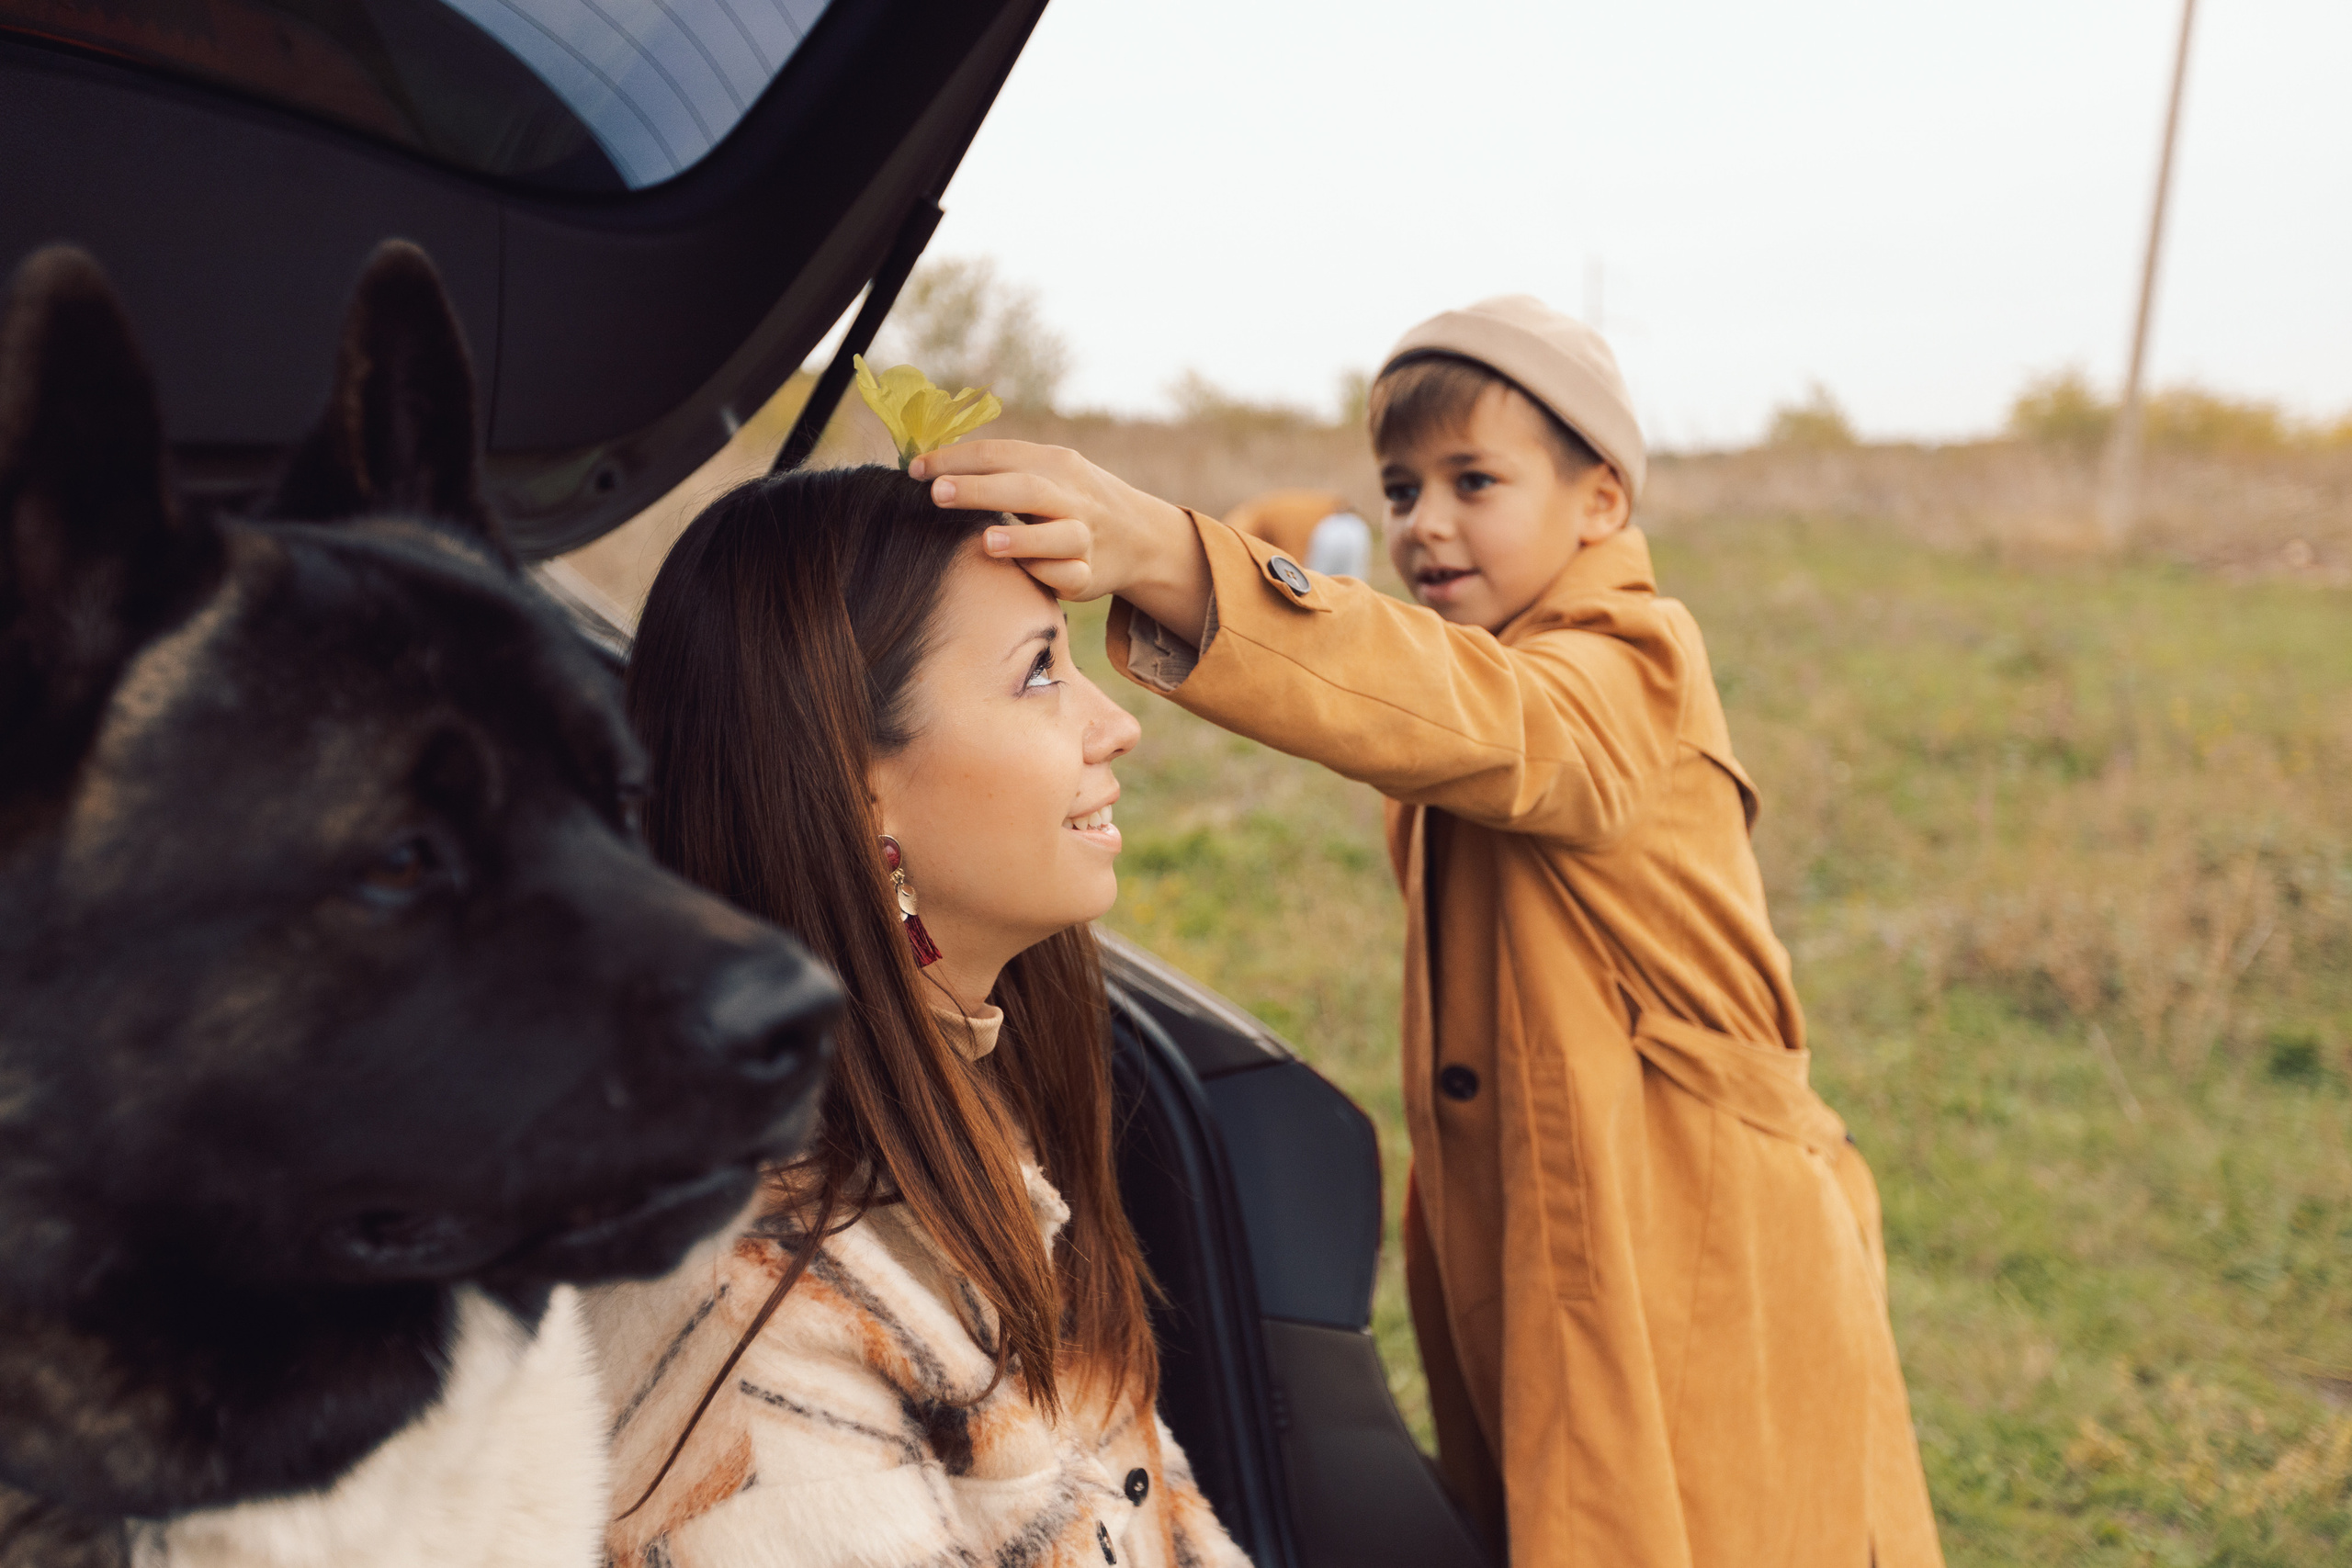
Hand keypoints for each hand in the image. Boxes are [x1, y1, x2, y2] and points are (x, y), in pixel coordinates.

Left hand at [912, 441, 1210, 632]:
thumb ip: (998, 470)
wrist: (1140, 535)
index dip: (956, 460)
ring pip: (1060, 536)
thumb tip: (925, 468)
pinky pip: (1070, 576)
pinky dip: (1047, 574)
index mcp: (1053, 463)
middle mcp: (1071, 496)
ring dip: (1024, 539)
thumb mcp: (1045, 473)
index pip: (1000, 453)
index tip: (914, 470)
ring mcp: (1085, 536)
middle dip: (981, 489)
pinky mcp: (1090, 575)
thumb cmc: (1068, 501)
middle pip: (1027, 488)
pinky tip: (1023, 573)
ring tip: (987, 541)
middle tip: (936, 493)